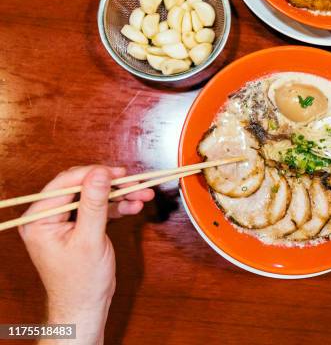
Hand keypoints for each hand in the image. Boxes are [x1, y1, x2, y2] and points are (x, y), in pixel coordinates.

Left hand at [18, 166, 154, 344]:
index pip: (65, 184)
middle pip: (82, 188)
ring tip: (143, 194)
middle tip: (134, 182)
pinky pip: (99, 209)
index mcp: (39, 220)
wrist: (86, 306)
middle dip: (111, 185)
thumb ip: (94, 204)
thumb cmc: (81, 281)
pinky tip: (134, 205)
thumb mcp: (89, 239)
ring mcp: (64, 222)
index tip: (118, 173)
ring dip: (119, 195)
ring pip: (94, 197)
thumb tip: (100, 173)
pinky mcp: (80, 226)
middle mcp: (48, 217)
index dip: (92, 175)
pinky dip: (117, 206)